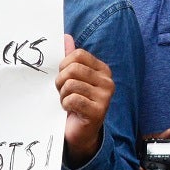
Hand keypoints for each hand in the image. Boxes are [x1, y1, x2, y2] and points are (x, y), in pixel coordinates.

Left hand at [58, 35, 112, 167]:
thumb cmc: (75, 102)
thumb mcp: (72, 78)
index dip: (64, 65)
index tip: (64, 78)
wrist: (80, 132)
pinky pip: (72, 100)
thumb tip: (66, 36)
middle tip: (64, 92)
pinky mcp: (99, 111)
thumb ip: (71, 58)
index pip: (78, 54)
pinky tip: (71, 111)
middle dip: (61, 81)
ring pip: (71, 84)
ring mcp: (105, 97)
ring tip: (68, 103)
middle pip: (73, 68)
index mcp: (103, 70)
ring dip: (63, 95)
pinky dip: (66, 105)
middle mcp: (108, 82)